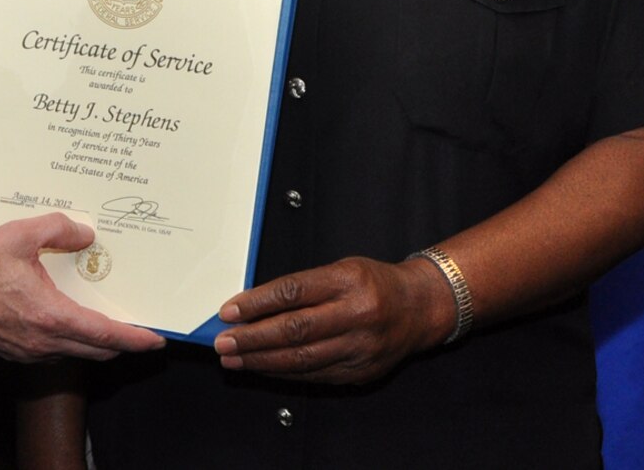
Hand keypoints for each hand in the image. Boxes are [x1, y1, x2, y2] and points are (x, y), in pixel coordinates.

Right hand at [0, 214, 164, 362]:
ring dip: (95, 343)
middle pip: (97, 351)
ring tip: (106, 322)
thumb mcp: (22, 234)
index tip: (156, 339)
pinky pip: (54, 353)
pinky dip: (71, 342)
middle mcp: (44, 343)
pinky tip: (68, 321)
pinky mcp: (14, 352)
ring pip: (76, 354)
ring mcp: (28, 352)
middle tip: (138, 330)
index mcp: (53, 317)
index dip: (136, 339)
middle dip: (122, 343)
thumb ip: (60, 229)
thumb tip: (86, 235)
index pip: (107, 336)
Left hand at [212, 255, 448, 383]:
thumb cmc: (374, 283)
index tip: (229, 311)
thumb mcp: (341, 269)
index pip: (293, 292)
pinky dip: (283, 372)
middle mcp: (357, 314)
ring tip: (234, 358)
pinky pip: (314, 375)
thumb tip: (254, 304)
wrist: (419, 307)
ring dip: (261, 360)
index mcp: (348, 281)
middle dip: (252, 338)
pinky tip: (262, 367)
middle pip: (295, 330)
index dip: (257, 303)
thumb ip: (302, 286)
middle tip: (224, 342)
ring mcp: (360, 347)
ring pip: (302, 358)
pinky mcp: (360, 371)